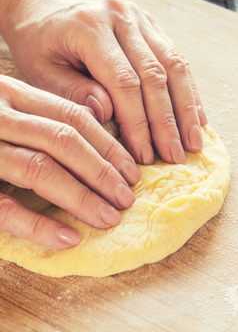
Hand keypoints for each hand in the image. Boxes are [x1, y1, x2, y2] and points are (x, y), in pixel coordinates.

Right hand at [0, 76, 139, 248]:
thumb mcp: (6, 104)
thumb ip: (41, 114)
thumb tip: (98, 125)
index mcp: (11, 93)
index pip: (73, 117)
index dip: (108, 144)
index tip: (131, 169)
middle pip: (63, 141)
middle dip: (102, 171)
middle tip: (127, 197)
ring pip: (39, 169)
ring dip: (81, 197)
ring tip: (109, 217)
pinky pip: (3, 206)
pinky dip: (38, 224)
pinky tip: (68, 238)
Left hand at [4, 0, 207, 165]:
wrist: (42, 4)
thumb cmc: (37, 42)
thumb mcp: (40, 72)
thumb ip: (73, 93)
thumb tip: (109, 116)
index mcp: (90, 26)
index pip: (124, 82)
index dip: (138, 122)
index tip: (145, 156)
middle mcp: (121, 16)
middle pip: (155, 75)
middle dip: (168, 122)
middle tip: (176, 157)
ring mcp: (140, 17)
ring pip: (174, 65)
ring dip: (186, 108)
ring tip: (195, 142)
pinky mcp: (150, 24)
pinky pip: (176, 58)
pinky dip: (188, 90)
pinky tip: (197, 116)